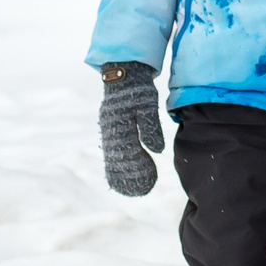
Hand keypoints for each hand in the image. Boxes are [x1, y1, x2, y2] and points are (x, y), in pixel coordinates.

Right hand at [97, 62, 163, 195]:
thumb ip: (151, 126)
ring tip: (134, 190)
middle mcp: (109, 129)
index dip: (137, 167)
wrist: (123, 75)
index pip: (127, 151)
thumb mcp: (148, 103)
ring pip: (113, 158)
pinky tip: (124, 178)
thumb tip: (156, 150)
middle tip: (143, 190)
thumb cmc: (138, 89)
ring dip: (122, 175)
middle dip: (130, 176)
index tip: (148, 179)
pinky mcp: (111, 131)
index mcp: (118, 123)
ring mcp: (108, 131)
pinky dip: (118, 167)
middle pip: (117, 159)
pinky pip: (112, 153)